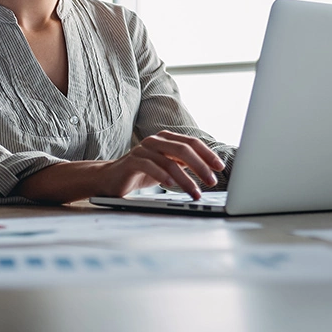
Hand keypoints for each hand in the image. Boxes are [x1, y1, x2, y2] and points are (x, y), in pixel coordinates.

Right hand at [101, 131, 224, 199]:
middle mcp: (156, 140)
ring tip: (195, 193)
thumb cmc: (143, 172)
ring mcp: (143, 149)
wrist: (111, 178)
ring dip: (185, 179)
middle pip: (183, 149)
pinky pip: (150, 166)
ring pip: (169, 161)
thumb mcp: (167, 166)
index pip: (192, 142)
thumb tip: (210, 170)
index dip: (207, 154)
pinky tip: (171, 186)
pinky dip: (163, 176)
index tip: (220, 167)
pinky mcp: (132, 161)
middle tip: (212, 181)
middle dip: (201, 166)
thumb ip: (184, 163)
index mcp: (167, 138)